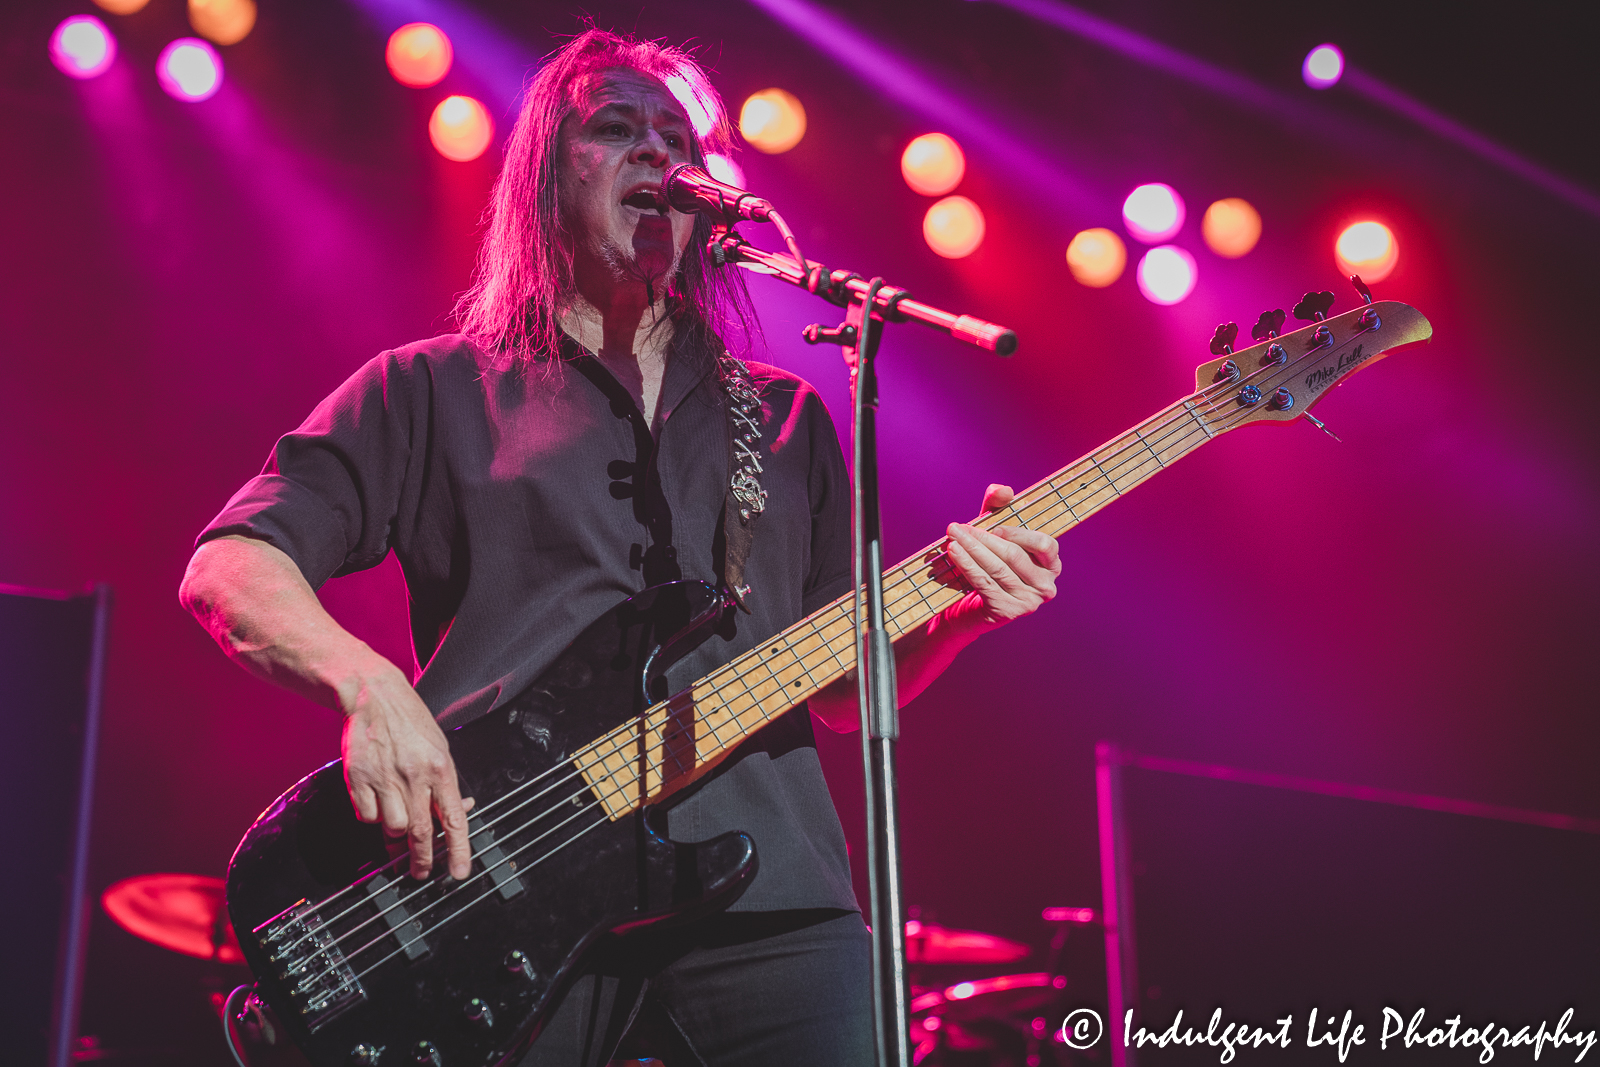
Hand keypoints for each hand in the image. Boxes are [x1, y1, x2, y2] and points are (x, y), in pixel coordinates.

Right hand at [340, 662, 472, 879]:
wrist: (375, 696)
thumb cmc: (410, 723)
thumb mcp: (440, 748)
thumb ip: (447, 783)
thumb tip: (459, 812)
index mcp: (441, 768)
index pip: (455, 819)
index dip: (458, 850)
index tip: (458, 873)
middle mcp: (415, 776)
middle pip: (422, 832)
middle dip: (423, 860)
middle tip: (421, 873)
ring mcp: (386, 778)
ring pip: (394, 828)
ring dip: (396, 837)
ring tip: (397, 830)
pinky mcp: (359, 779)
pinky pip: (367, 816)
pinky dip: (372, 818)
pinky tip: (377, 803)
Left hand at [941, 484, 1061, 633]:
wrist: (967, 609)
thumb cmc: (985, 566)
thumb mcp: (992, 533)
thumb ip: (997, 507)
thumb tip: (1004, 490)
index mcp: (1051, 566)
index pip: (1046, 545)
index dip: (1019, 534)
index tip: (994, 527)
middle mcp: (1046, 586)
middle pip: (1014, 555)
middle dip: (983, 538)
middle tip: (957, 527)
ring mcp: (1028, 602)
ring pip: (997, 568)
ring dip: (971, 549)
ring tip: (952, 536)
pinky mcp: (1007, 611)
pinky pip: (984, 582)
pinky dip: (966, 565)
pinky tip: (952, 552)